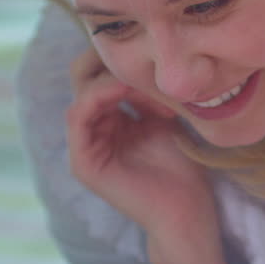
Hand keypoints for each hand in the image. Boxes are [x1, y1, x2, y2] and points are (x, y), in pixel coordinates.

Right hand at [66, 48, 218, 242]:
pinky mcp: (83, 162)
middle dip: (110, 59)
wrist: (187, 210)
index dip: (122, 57)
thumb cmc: (182, 168)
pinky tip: (125, 89)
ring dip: (112, 78)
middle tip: (139, 53)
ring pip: (81, 92)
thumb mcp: (165, 117)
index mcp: (110, 119)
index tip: (156, 56)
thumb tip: (141, 54)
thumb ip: (147, 90)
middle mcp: (93, 130)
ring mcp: (84, 147)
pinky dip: (99, 96)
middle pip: (83, 76)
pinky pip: (77, 116)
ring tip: (143, 78)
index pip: (99, 72)